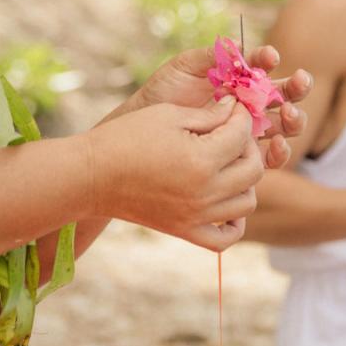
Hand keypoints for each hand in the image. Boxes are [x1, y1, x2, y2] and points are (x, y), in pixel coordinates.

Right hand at [85, 97, 263, 250]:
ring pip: (247, 202)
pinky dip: (234, 221)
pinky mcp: (185, 231)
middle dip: (248, 145)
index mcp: (202, 160)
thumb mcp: (169, 115)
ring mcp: (196, 216)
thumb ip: (209, 114)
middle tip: (231, 133)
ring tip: (226, 162)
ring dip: (245, 180)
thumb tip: (235, 109)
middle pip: (253, 170)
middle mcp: (205, 193)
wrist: (92, 175)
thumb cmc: (126, 137)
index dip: (240, 115)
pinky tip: (225, 200)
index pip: (241, 135)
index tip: (232, 107)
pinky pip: (226, 237)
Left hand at [134, 45, 311, 168]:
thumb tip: (239, 44)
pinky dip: (279, 152)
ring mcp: (250, 129)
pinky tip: (276, 144)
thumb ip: (210, 56)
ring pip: (285, 125)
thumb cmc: (164, 91)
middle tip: (296, 83)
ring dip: (294, 118)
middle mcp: (251, 102)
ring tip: (287, 113)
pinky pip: (270, 157)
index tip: (268, 56)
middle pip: (285, 94)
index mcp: (239, 77)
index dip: (269, 59)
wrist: (144, 125)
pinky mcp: (243, 155)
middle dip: (296, 87)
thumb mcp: (184, 68)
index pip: (264, 65)